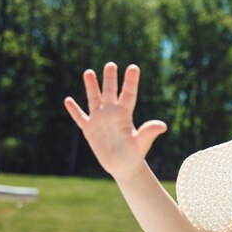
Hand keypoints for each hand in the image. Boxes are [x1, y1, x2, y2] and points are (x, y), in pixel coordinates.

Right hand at [63, 62, 166, 179]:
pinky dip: (74, 110)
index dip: (130, 81)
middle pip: (110, 92)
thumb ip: (149, 132)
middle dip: (110, 78)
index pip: (128, 94)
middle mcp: (112, 114)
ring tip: (89, 72)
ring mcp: (100, 121)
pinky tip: (68, 100)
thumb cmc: (135, 155)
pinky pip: (80, 118)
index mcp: (125, 115)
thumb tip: (163, 126)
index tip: (133, 67)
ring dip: (91, 87)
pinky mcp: (90, 130)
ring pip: (94, 100)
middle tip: (110, 64)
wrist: (124, 167)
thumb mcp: (142, 143)